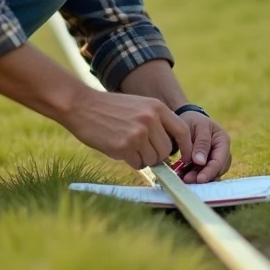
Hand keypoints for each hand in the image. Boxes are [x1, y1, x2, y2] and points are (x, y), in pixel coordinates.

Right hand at [62, 90, 193, 169]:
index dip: (187, 148)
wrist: (82, 105)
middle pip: (166, 151)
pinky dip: (131, 161)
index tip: (187, 158)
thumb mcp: (138, 106)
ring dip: (142, 159)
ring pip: (152, 160)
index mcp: (157, 107)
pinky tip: (119, 148)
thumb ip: (156, 122)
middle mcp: (150, 119)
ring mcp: (138, 133)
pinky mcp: (125, 146)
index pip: (182, 131)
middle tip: (140, 149)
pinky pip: (138, 164)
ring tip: (127, 146)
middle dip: (155, 155)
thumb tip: (170, 149)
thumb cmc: (109, 108)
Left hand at [177, 111, 231, 183]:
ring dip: (196, 177)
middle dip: (202, 177)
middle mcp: (222, 153)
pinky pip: (201, 173)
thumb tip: (200, 162)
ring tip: (182, 178)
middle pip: (216, 170)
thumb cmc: (194, 121)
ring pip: (208, 174)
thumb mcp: (198, 127)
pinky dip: (192, 175)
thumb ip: (201, 143)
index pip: (219, 160)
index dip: (210, 172)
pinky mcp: (205, 165)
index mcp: (223, 141)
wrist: (187, 119)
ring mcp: (214, 159)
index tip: (199, 179)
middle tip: (187, 180)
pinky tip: (182, 175)